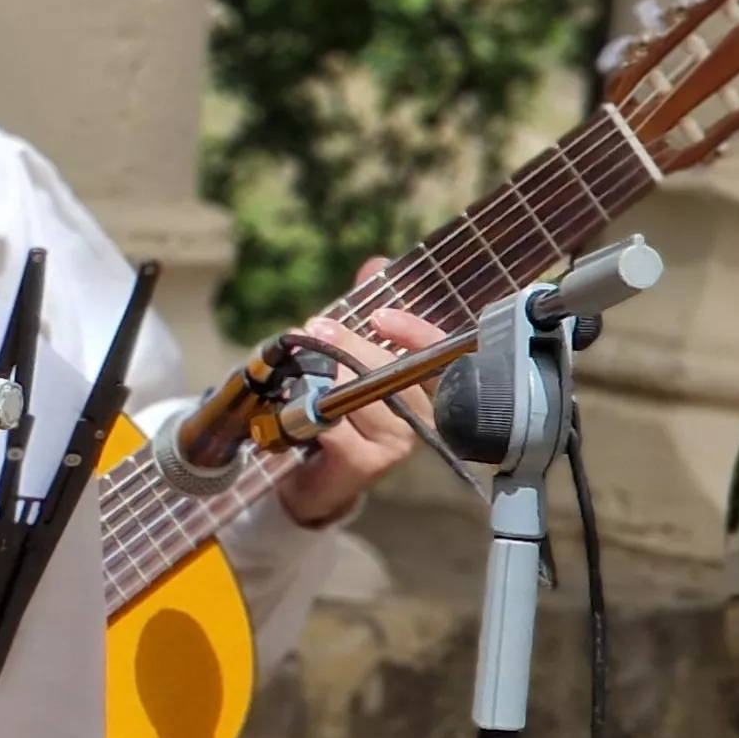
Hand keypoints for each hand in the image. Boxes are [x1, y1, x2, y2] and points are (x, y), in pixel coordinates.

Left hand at [276, 261, 445, 527]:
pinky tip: (298, 406)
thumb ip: (365, 315)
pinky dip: (314, 411)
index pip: (439, 354)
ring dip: (325, 376)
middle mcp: (424, 416)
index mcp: (428, 387)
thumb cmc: (339, 411)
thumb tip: (376, 263)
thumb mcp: (351, 358)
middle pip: (393, 372)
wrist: (313, 474)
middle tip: (316, 328)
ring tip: (300, 364)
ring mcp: (399, 443)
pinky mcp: (369, 463)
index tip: (380, 314)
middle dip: (351, 346)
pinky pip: (338, 426)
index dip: (415, 332)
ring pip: (363, 396)